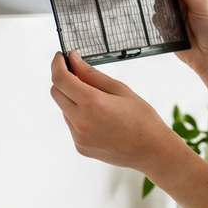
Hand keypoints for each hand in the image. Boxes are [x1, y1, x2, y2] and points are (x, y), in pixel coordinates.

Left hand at [49, 51, 181, 172]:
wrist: (152, 151)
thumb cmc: (142, 118)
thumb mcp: (120, 89)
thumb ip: (92, 74)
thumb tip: (73, 60)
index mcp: (92, 103)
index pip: (61, 79)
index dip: (57, 64)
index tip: (60, 56)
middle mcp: (81, 121)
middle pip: (56, 93)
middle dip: (63, 80)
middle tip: (78, 74)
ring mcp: (79, 137)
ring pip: (63, 109)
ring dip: (72, 99)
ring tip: (98, 102)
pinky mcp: (80, 147)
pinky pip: (71, 124)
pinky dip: (78, 115)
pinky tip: (99, 118)